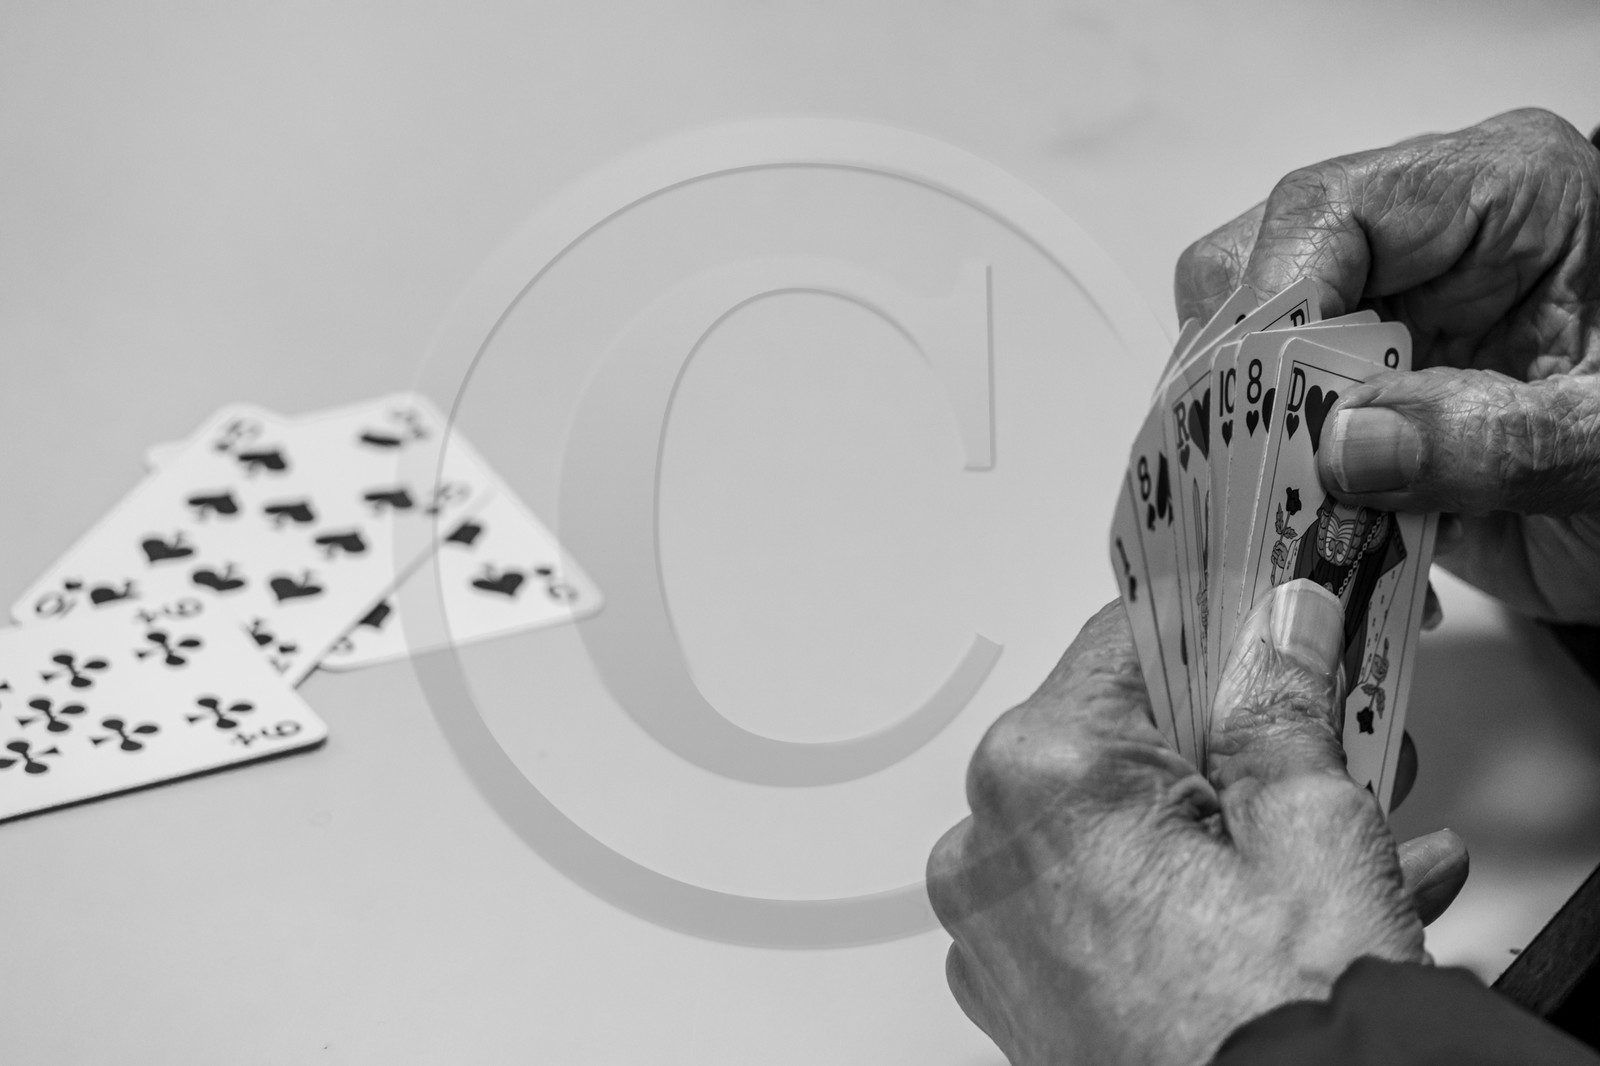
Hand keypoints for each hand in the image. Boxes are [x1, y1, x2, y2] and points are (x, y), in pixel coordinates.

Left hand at [926, 582, 1467, 1065]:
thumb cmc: (1268, 1033)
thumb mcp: (1311, 826)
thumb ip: (1279, 703)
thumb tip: (1272, 628)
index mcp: (1040, 771)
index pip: (1124, 637)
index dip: (1214, 626)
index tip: (1266, 622)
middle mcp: (988, 845)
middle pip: (1122, 736)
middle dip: (1234, 739)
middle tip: (1324, 741)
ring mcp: (997, 928)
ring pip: (1123, 824)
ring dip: (1231, 823)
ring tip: (1344, 837)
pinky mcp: (1022, 987)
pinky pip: (1107, 899)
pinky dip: (1188, 890)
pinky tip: (1286, 905)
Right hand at [1175, 108, 1599, 620]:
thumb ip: (1501, 439)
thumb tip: (1347, 448)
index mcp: (1500, 198)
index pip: (1327, 211)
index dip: (1276, 300)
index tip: (1268, 402)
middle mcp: (1422, 262)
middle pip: (1258, 290)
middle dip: (1244, 394)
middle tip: (1270, 483)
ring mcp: (1388, 345)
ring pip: (1246, 382)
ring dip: (1257, 470)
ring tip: (1301, 539)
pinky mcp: (1369, 424)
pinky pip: (1279, 459)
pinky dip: (1286, 519)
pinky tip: (1337, 561)